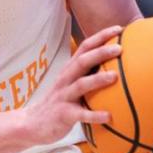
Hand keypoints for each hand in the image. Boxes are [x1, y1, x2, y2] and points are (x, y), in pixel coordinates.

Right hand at [21, 25, 121, 145]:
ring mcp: (64, 97)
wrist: (33, 123)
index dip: (100, 37)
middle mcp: (65, 80)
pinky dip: (94, 115)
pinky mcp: (63, 114)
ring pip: (80, 85)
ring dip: (97, 80)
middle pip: (82, 62)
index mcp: (69, 70)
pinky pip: (80, 115)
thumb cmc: (60, 102)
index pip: (84, 48)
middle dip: (100, 53)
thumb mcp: (71, 84)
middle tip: (120, 48)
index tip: (119, 29)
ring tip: (114, 76)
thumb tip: (118, 67)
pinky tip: (109, 116)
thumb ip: (88, 75)